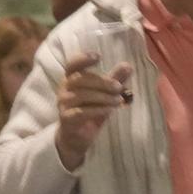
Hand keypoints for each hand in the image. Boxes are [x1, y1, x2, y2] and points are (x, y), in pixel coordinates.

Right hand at [54, 50, 134, 170]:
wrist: (76, 138)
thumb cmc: (89, 112)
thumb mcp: (104, 95)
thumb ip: (114, 80)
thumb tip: (128, 65)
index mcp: (71, 80)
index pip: (72, 65)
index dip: (83, 58)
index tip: (98, 55)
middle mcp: (64, 89)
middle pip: (80, 79)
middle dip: (102, 81)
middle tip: (119, 86)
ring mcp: (64, 104)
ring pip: (82, 95)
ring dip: (103, 96)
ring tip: (119, 100)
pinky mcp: (67, 119)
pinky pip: (82, 112)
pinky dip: (98, 109)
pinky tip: (111, 109)